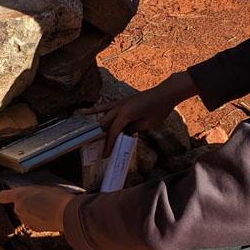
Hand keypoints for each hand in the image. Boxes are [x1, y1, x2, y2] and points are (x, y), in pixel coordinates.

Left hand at [0, 186, 74, 232]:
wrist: (65, 213)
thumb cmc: (56, 197)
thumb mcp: (42, 188)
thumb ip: (31, 192)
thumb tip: (32, 195)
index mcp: (19, 195)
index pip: (2, 196)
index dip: (5, 196)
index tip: (6, 197)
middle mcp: (18, 208)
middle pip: (18, 206)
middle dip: (26, 204)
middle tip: (39, 201)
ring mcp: (25, 220)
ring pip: (25, 215)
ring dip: (32, 213)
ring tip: (46, 209)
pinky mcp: (32, 228)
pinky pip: (32, 222)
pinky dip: (38, 220)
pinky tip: (48, 216)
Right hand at [77, 71, 197, 154]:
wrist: (165, 93)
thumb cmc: (159, 109)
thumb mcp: (147, 124)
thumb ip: (132, 130)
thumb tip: (121, 135)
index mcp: (126, 114)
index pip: (113, 132)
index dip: (108, 145)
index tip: (105, 155)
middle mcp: (119, 107)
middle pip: (104, 124)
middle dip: (101, 138)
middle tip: (100, 150)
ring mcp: (119, 103)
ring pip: (102, 115)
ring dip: (97, 126)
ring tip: (88, 136)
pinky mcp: (122, 102)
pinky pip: (105, 106)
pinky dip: (95, 110)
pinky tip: (84, 112)